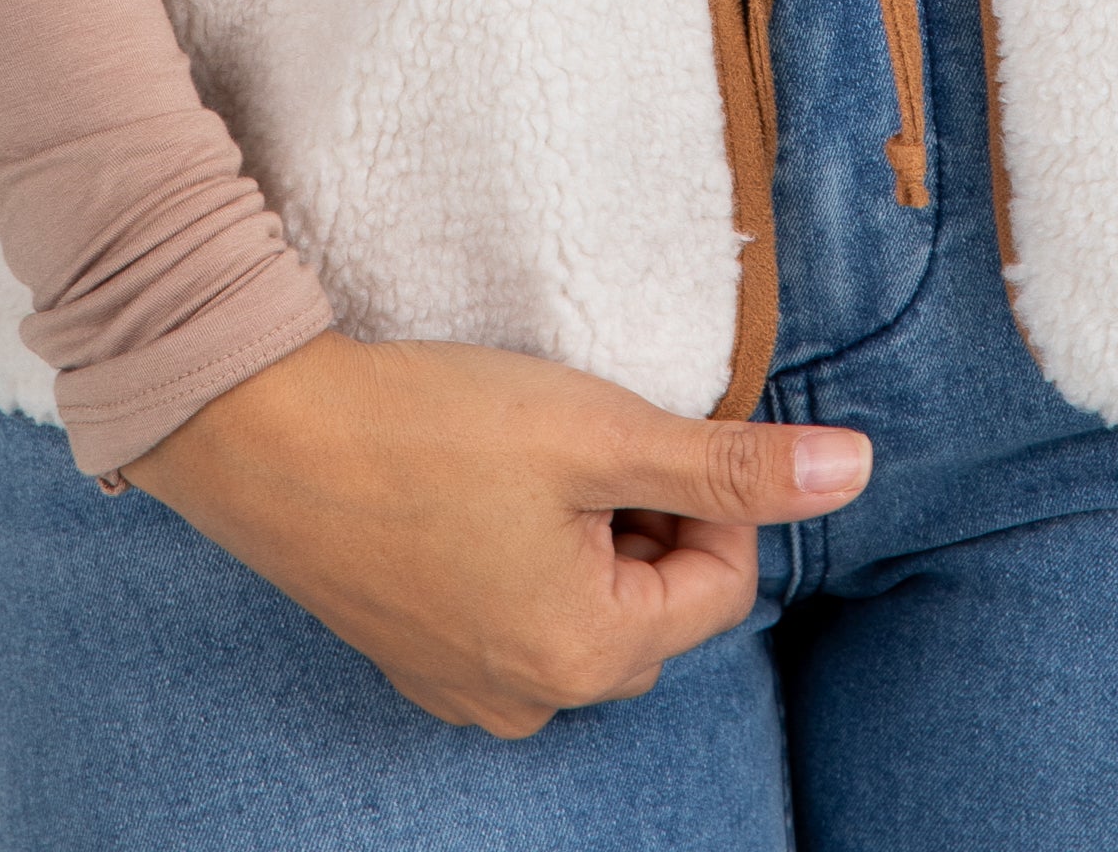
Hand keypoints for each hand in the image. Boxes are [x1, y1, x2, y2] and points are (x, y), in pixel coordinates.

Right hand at [125, 327, 870, 734]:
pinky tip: (472, 484)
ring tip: (527, 451)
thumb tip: (856, 471)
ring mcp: (462, 685)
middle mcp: (529, 699)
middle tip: (586, 429)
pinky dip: (518, 550)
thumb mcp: (601, 430)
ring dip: (582, 527)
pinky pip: (510, 610)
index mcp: (589, 657)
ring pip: (582, 604)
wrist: (261, 431)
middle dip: (643, 510)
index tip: (651, 417)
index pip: (721, 579)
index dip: (708, 485)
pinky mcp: (414, 651)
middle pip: (652, 599)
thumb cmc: (431, 427)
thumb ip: (732, 462)